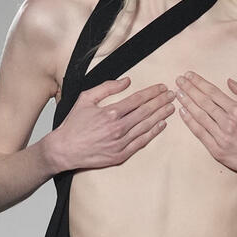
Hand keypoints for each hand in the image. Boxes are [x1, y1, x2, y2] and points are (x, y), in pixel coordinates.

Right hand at [49, 77, 174, 171]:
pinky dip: (152, 133)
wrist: (64, 149)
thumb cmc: (74, 124)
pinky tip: (161, 125)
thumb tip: (126, 81)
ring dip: (160, 116)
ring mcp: (120, 143)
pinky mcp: (120, 155)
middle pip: (145, 112)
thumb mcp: (86, 99)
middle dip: (161, 102)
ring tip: (171, 108)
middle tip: (172, 95)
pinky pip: (141, 143)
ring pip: (146, 127)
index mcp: (110, 113)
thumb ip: (107, 88)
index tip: (162, 88)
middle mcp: (118, 128)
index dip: (152, 92)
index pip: (137, 99)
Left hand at [174, 72, 236, 185]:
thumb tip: (230, 81)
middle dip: (189, 89)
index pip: (214, 92)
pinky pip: (200, 133)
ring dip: (187, 103)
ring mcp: (221, 137)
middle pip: (204, 102)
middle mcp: (228, 123)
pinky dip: (190, 122)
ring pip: (200, 116)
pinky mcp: (216, 150)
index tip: (189, 75)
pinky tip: (182, 112)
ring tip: (177, 93)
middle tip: (178, 80)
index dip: (199, 82)